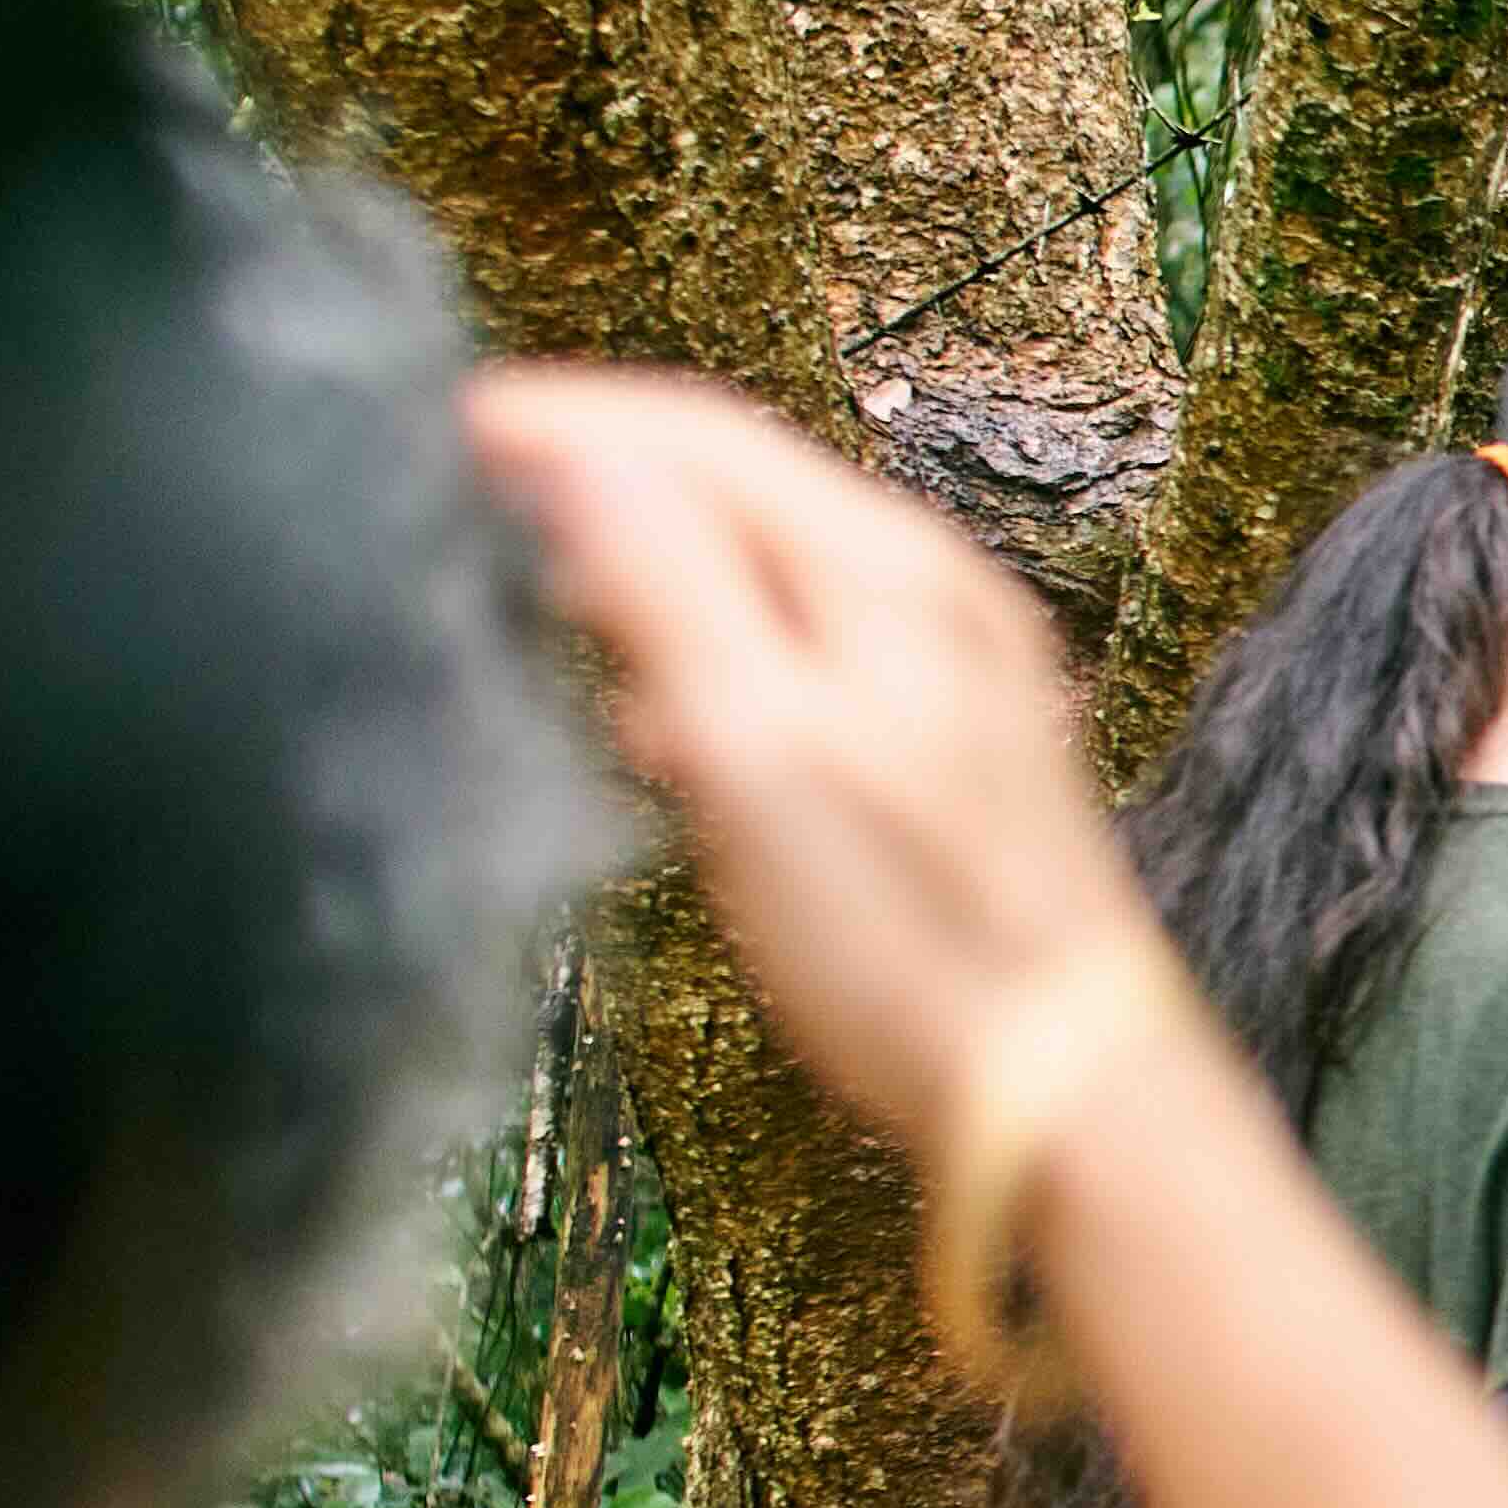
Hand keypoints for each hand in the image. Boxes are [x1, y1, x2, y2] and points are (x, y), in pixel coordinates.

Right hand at [464, 365, 1183, 1151]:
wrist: (1067, 1090)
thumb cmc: (910, 940)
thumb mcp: (756, 751)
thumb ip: (671, 592)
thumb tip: (584, 460)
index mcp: (891, 574)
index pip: (701, 435)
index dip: (561, 417)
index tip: (439, 421)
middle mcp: (938, 596)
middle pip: (738, 485)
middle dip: (599, 475)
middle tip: (465, 490)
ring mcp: (957, 670)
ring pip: (769, 568)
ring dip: (648, 564)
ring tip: (531, 588)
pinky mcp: (951, 747)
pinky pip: (808, 650)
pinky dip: (712, 652)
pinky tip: (657, 722)